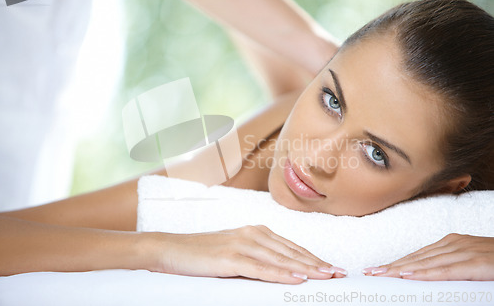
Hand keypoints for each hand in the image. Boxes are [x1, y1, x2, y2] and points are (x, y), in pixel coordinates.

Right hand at [146, 225, 346, 283]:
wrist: (171, 249)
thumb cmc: (202, 252)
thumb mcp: (234, 252)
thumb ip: (256, 258)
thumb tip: (280, 270)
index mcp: (255, 232)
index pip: (291, 247)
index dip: (313, 257)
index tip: (331, 267)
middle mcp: (253, 234)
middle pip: (292, 252)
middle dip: (317, 263)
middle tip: (340, 273)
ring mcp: (242, 245)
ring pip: (281, 260)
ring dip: (306, 269)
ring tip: (327, 277)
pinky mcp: (231, 258)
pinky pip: (261, 269)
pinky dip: (281, 274)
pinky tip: (297, 279)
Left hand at [363, 233, 493, 280]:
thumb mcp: (470, 263)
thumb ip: (451, 266)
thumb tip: (427, 275)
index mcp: (452, 243)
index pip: (418, 255)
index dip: (396, 263)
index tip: (377, 270)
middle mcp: (455, 244)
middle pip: (417, 258)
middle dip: (392, 266)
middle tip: (370, 273)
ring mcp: (466, 251)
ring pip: (427, 263)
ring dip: (402, 269)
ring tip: (381, 275)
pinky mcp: (477, 262)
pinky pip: (447, 269)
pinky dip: (426, 272)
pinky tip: (409, 275)